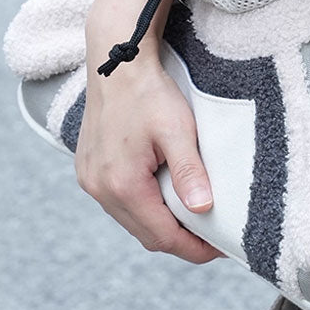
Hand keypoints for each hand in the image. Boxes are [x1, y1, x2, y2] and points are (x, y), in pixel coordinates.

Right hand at [75, 27, 221, 262]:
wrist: (117, 61)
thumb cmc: (149, 92)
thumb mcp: (177, 130)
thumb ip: (189, 171)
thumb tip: (204, 209)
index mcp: (122, 184)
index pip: (162, 236)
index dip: (194, 248)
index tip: (221, 247)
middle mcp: (99, 188)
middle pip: (145, 234)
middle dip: (180, 240)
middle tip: (212, 235)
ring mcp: (90, 179)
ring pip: (131, 220)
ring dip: (160, 222)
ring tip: (192, 215)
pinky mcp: (88, 168)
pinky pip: (118, 202)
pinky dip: (143, 206)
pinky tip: (164, 194)